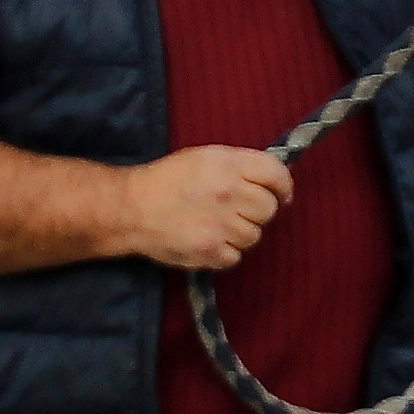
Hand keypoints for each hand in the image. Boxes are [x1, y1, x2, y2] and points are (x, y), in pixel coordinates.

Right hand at [118, 146, 292, 270]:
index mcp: (228, 164)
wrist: (130, 208)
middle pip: (269, 209)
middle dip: (257, 212)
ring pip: (254, 235)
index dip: (283, 186)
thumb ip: (240, 166)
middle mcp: (228, 192)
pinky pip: (236, 257)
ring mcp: (220, 224)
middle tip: (237, 211)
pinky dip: (225, 252)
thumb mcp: (205, 157)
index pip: (276, 174)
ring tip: (215, 225)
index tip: (281, 194)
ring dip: (240, 233)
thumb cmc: (168, 180)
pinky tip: (208, 240)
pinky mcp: (209, 250)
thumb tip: (275, 183)